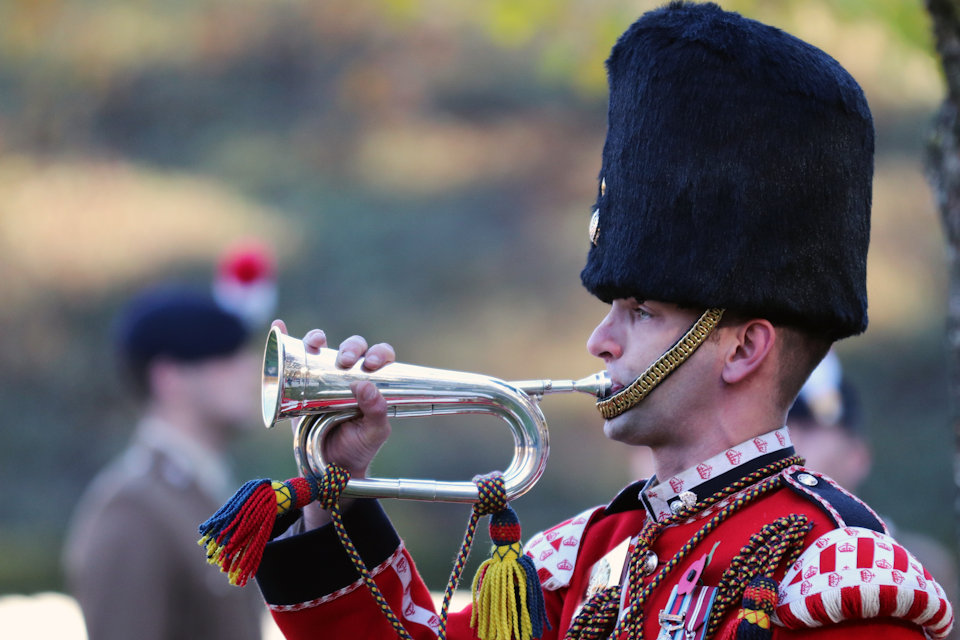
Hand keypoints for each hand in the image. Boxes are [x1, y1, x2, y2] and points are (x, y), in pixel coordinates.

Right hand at [271, 319, 396, 528]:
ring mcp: (324, 376)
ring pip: (323, 346)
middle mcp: (350, 374)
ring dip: (318, 338)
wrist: (328, 467)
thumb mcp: (373, 433)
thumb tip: (365, 385)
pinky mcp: (299, 382)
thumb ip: (377, 412)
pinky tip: (279, 327)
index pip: (380, 356)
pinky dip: (284, 336)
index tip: (371, 365)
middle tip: (345, 361)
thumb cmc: (357, 447)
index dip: (378, 353)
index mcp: (374, 382)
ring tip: (316, 344)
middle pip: (352, 347)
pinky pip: (291, 354)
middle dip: (350, 347)